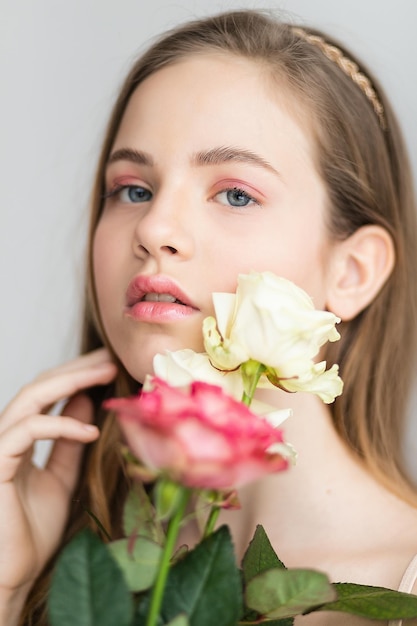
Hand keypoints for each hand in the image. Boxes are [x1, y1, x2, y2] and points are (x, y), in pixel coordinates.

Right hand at [0, 349, 116, 602]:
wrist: (10, 575)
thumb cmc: (31, 532)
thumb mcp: (62, 478)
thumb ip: (69, 442)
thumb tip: (87, 402)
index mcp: (18, 437)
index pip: (46, 392)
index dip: (77, 374)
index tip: (110, 363)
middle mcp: (5, 435)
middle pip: (40, 386)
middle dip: (77, 368)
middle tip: (112, 356)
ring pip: (31, 398)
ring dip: (71, 381)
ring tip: (107, 373)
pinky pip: (27, 431)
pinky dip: (61, 425)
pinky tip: (90, 431)